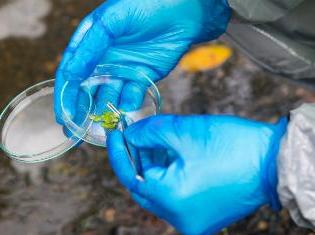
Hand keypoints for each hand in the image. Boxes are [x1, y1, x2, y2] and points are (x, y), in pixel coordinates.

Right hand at [54, 0, 230, 123]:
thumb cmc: (143, 6)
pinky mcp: (142, 77)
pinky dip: (128, 105)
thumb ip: (90, 47)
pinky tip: (125, 114)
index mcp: (90, 44)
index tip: (63, 116)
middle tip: (75, 133)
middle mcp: (103, 60)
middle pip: (88, 89)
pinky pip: (132, 95)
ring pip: (109, 96)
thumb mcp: (110, 21)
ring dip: (104, 112)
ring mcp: (123, 69)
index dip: (65, 95)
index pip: (72, 73)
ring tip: (101, 128)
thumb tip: (70, 75)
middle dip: (81, 111)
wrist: (181, 11)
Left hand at [107, 115, 286, 233]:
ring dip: (154, 165)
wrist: (273, 161)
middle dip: (138, 157)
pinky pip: (174, 195)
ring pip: (159, 190)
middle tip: (136, 134)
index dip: (119, 152)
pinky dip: (169, 174)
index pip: (130, 176)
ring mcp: (193, 220)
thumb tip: (129, 134)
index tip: (115, 132)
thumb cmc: (232, 145)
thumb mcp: (183, 131)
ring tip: (157, 140)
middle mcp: (180, 218)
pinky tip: (172, 154)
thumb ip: (148, 132)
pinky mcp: (202, 215)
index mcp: (172, 200)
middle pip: (144, 185)